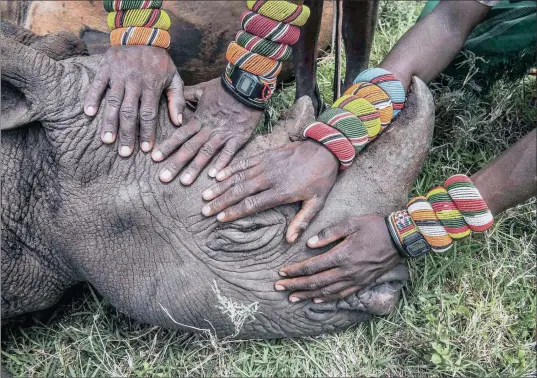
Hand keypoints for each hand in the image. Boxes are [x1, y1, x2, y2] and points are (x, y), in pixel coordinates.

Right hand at [84, 46, 184, 155]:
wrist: (142, 33)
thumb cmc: (159, 61)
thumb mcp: (174, 77)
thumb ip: (177, 100)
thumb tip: (179, 123)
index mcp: (151, 86)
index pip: (149, 113)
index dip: (147, 132)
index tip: (146, 149)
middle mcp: (134, 82)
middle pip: (130, 112)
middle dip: (127, 134)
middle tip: (125, 153)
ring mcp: (118, 74)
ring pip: (113, 102)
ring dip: (109, 122)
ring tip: (107, 140)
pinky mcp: (106, 67)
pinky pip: (97, 84)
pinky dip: (92, 98)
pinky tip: (89, 114)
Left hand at [151, 78, 262, 184]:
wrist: (247, 85)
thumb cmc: (225, 87)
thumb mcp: (203, 89)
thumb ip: (188, 94)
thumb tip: (175, 96)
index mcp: (199, 119)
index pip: (179, 135)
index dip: (167, 147)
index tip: (155, 158)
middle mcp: (208, 129)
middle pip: (189, 148)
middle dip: (175, 163)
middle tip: (163, 178)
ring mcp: (223, 135)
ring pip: (206, 153)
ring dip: (195, 168)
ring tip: (184, 182)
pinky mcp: (238, 138)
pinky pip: (229, 153)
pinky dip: (222, 164)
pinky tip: (214, 177)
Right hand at [201, 140, 338, 242]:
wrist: (326, 149)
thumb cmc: (321, 178)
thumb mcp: (317, 202)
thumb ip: (302, 221)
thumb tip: (290, 240)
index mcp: (282, 191)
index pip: (252, 204)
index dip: (235, 211)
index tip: (220, 218)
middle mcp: (270, 178)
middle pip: (240, 191)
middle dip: (221, 201)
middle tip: (205, 210)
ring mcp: (266, 164)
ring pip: (238, 176)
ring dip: (220, 186)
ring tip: (205, 195)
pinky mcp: (266, 155)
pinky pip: (244, 162)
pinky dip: (230, 168)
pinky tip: (217, 175)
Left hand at [275, 215, 401, 302]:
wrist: (399, 239)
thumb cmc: (374, 227)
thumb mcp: (351, 223)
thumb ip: (329, 234)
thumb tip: (309, 244)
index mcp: (342, 256)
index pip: (312, 267)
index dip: (295, 271)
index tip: (282, 272)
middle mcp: (347, 271)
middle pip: (315, 282)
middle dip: (295, 285)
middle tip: (278, 288)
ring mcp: (355, 280)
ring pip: (326, 292)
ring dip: (307, 295)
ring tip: (292, 298)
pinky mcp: (362, 283)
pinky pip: (341, 295)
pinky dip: (327, 299)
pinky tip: (316, 300)